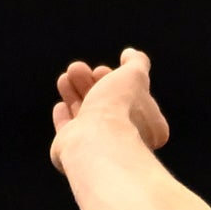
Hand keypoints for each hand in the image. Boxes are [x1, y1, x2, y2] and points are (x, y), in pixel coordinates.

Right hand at [50, 47, 169, 162]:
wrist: (97, 142)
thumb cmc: (120, 108)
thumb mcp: (135, 74)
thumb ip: (136, 62)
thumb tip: (130, 54)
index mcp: (150, 127)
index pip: (132, 98)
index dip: (115, 80)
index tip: (102, 70)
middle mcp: (127, 140)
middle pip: (106, 105)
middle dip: (90, 83)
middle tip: (77, 69)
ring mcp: (102, 149)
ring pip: (86, 116)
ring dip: (75, 93)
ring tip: (66, 76)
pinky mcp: (77, 155)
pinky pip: (71, 134)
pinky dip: (65, 118)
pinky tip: (61, 105)